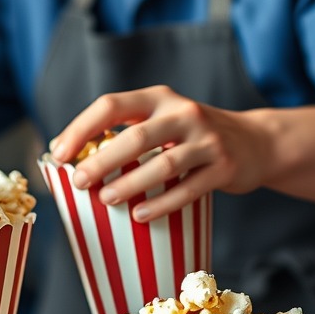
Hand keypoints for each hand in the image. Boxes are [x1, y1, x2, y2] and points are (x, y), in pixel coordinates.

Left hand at [49, 85, 271, 221]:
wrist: (256, 142)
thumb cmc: (192, 136)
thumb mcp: (164, 120)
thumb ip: (128, 132)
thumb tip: (72, 158)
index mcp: (159, 98)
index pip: (112, 105)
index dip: (81, 128)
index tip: (58, 154)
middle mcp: (183, 113)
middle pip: (137, 135)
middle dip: (102, 160)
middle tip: (78, 181)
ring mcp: (207, 140)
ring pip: (164, 163)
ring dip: (131, 183)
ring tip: (106, 200)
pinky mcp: (225, 167)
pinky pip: (189, 189)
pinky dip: (163, 204)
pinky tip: (141, 215)